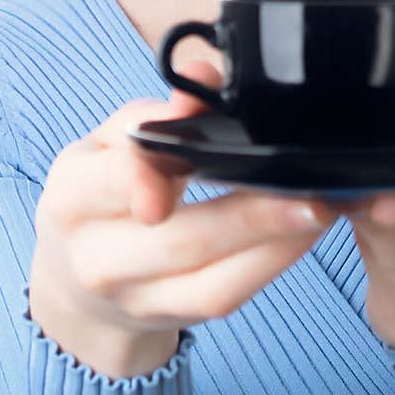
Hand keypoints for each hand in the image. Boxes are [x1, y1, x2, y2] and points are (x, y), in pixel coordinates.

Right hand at [30, 61, 336, 378]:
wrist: (77, 276)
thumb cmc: (104, 188)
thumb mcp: (113, 140)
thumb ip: (156, 108)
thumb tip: (202, 77)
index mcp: (71, 195)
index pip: (111, 181)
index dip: (150, 173)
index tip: (193, 155)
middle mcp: (95, 256)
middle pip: (180, 238)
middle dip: (253, 213)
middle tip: (312, 186)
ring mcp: (133, 297)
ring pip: (212, 278)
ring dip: (275, 240)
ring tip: (322, 205)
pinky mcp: (170, 318)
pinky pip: (225, 297)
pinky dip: (270, 265)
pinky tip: (303, 234)